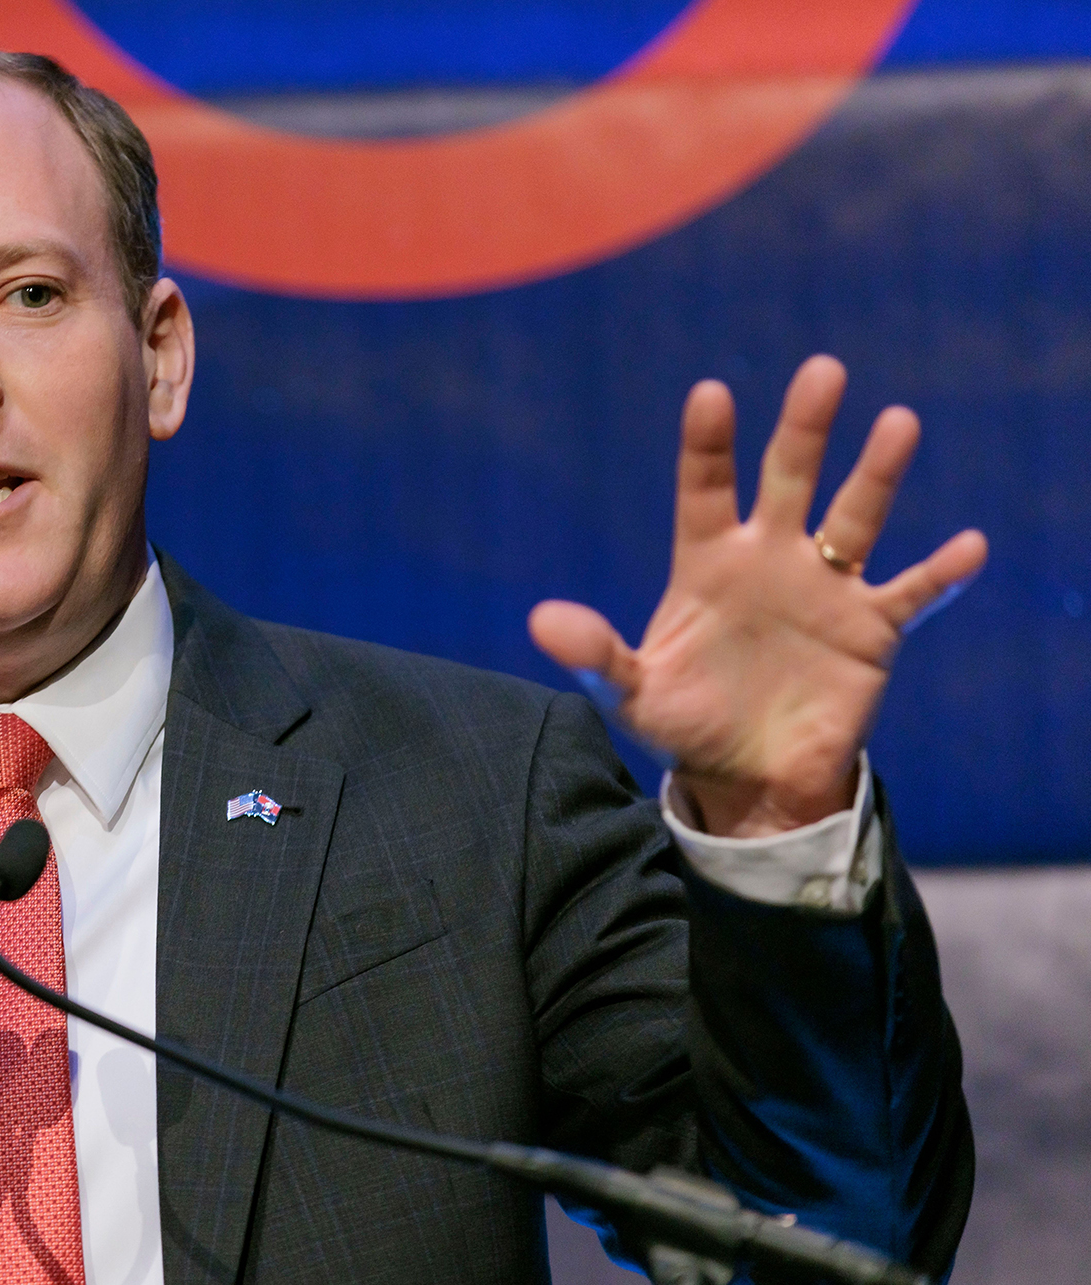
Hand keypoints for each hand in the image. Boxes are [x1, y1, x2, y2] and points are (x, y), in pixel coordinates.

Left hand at [528, 355, 987, 836]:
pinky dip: (941, 573)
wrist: (749, 778)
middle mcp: (770, 559)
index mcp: (708, 562)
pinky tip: (969, 545)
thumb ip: (594, 655)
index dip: (708, 445)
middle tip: (822, 372)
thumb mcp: (631, 694)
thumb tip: (541, 620)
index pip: (706, 489)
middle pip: (788, 479)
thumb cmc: (685, 724)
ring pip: (857, 517)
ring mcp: (826, 588)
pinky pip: (912, 593)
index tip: (711, 394)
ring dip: (877, 473)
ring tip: (897, 422)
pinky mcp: (872, 630)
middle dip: (804, 428)